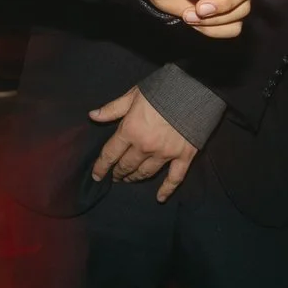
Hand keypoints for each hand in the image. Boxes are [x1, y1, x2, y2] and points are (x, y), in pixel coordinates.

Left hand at [89, 85, 199, 200]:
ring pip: (146, 173)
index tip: (96, 176)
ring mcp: (165, 154)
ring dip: (135, 177)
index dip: (101, 166)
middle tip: (115, 176)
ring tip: (130, 179)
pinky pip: (174, 178)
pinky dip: (166, 189)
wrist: (195, 89)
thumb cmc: (162, 89)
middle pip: (127, 165)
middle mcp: (145, 146)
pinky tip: (159, 198)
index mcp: (130, 130)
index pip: (110, 154)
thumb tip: (92, 116)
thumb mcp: (133, 94)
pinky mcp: (184, 156)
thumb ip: (113, 108)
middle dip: (118, 172)